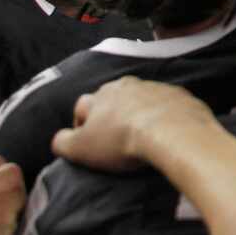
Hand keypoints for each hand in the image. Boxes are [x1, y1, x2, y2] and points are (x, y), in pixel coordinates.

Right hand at [51, 77, 217, 172]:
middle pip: (112, 98)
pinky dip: (163, 113)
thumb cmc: (121, 140)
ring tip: (141, 133)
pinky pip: (166, 102)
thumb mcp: (81, 148)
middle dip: (110, 114)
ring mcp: (153, 87)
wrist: (171, 130)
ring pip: (140, 97)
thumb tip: (58, 140)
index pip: (82, 106)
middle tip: (115, 137)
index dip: (81, 125)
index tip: (88, 143)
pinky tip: (165, 129)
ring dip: (138, 111)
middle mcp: (125, 85)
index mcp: (99, 96)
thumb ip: (62, 143)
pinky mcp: (177, 95)